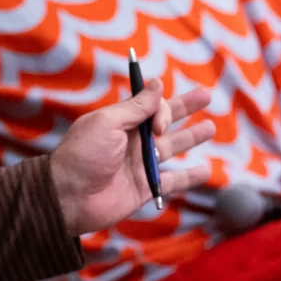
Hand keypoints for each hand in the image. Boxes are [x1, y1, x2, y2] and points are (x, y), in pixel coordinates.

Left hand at [50, 81, 215, 236]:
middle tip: (206, 95)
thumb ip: (136, 107)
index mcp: (121, 122)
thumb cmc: (84, 155)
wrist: (69, 197)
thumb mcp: (107, 123)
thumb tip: (157, 83)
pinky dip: (190, 176)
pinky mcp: (145, 188)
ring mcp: (140, 164)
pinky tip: (206, 170)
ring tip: (211, 128)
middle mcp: (133, 141)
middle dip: (186, 108)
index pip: (151, 105)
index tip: (159, 127)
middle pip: (165, 121)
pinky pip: (173, 180)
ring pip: (173, 147)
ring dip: (191, 137)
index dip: (163, 109)